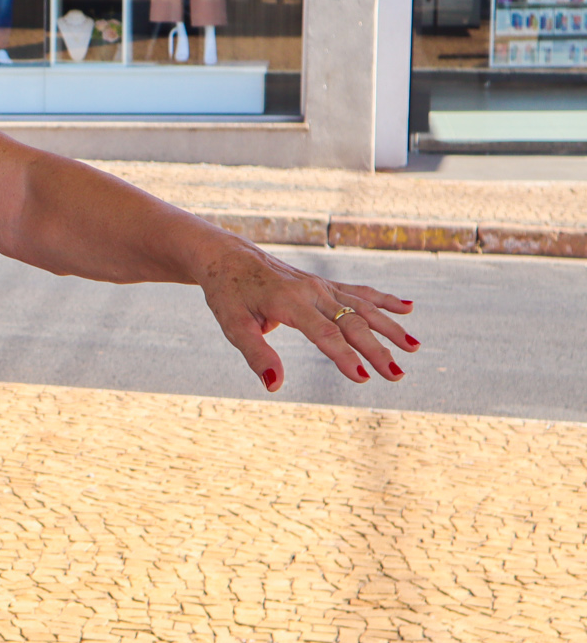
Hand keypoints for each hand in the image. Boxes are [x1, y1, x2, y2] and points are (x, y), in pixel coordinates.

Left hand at [198, 244, 418, 390]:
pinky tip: (408, 308)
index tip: (364, 377)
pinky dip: (384, 299)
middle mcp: (311, 291)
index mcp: (288, 302)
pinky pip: (359, 291)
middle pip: (351, 323)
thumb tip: (275, 386)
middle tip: (397, 375)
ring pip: (363, 306)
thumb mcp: (232, 326)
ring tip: (414, 347)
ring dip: (390, 327)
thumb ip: (256, 355)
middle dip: (377, 350)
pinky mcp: (324, 284)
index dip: (344, 356)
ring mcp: (321, 285)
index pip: (323, 333)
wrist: (228, 257)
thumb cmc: (227, 294)